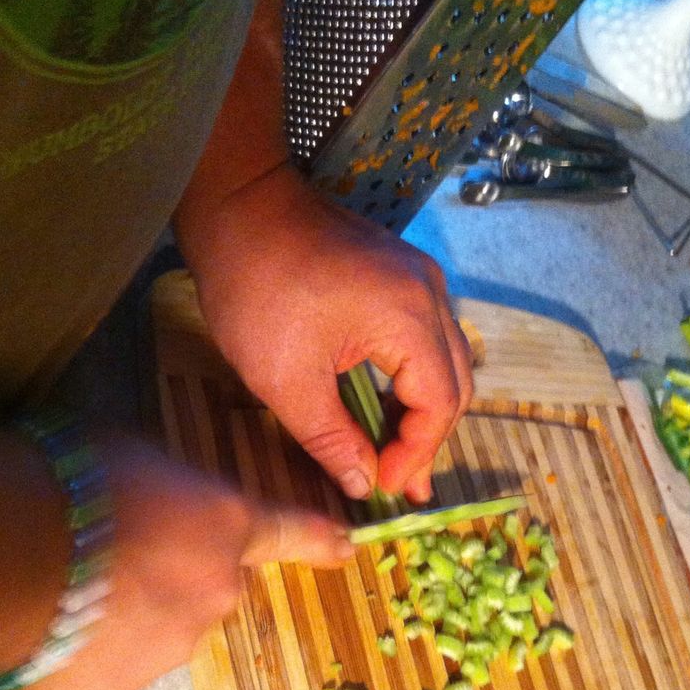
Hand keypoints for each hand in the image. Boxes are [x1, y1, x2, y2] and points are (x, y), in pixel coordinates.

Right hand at [12, 434, 351, 689]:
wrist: (14, 556)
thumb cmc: (73, 481)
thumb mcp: (136, 456)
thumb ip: (171, 490)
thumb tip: (161, 503)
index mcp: (225, 526)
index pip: (287, 531)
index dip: (318, 539)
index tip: (348, 546)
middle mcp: (216, 592)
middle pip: (207, 586)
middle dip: (172, 575)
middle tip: (115, 553)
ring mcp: (172, 647)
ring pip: (160, 630)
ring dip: (129, 614)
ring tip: (73, 586)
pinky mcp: (123, 688)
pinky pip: (111, 665)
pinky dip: (90, 650)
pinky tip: (55, 622)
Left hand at [176, 164, 473, 503]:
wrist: (235, 204)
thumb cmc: (255, 287)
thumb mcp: (286, 381)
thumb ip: (332, 439)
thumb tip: (363, 484)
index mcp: (410, 317)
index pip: (440, 404)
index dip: (416, 454)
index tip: (382, 486)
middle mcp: (429, 292)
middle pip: (454, 383)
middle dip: (427, 438)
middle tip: (401, 483)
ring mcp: (417, 277)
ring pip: (443, 360)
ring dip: (421, 409)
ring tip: (396, 455)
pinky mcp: (398, 272)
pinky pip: (424, 336)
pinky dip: (410, 378)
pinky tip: (385, 406)